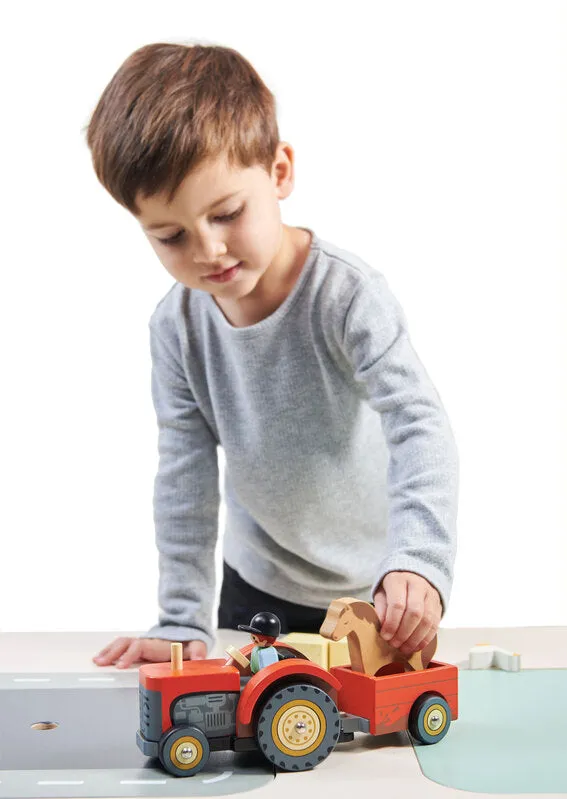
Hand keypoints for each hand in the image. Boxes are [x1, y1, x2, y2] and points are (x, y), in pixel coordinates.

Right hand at [92, 637, 206, 668]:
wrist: (185, 635)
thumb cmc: (188, 644)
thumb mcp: (195, 647)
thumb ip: (197, 652)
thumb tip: (200, 658)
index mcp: (157, 645)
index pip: (140, 647)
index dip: (129, 655)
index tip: (121, 665)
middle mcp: (147, 643)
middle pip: (126, 643)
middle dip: (112, 652)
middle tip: (101, 663)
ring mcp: (141, 645)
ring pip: (121, 644)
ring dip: (108, 651)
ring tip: (96, 660)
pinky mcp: (138, 649)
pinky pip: (121, 647)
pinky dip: (110, 651)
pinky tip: (102, 659)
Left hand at [373, 571, 440, 656]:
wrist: (413, 574)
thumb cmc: (393, 587)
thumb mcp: (381, 592)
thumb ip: (381, 608)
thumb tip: (382, 627)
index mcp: (399, 580)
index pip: (398, 604)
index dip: (392, 624)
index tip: (385, 636)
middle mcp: (418, 585)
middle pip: (415, 613)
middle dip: (404, 633)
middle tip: (394, 644)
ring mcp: (431, 595)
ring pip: (427, 620)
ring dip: (415, 639)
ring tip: (404, 648)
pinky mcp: (439, 605)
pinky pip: (435, 625)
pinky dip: (425, 639)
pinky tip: (416, 647)